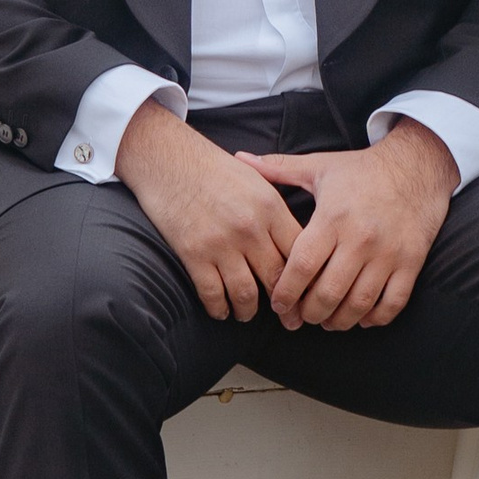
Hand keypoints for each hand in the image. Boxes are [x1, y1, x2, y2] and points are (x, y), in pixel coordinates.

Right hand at [115, 98, 300, 322]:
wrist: (169, 159)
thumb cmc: (214, 168)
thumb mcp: (257, 180)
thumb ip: (277, 211)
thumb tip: (299, 241)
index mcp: (271, 207)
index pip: (300, 252)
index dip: (307, 278)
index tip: (308, 293)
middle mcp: (250, 228)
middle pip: (277, 278)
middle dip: (285, 305)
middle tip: (288, 318)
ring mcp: (222, 243)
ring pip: (246, 293)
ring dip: (249, 310)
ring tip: (248, 313)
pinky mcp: (194, 254)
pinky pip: (212, 294)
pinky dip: (219, 308)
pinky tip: (221, 310)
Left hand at [241, 120, 457, 331]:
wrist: (418, 165)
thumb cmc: (363, 170)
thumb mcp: (319, 166)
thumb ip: (278, 168)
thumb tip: (239, 158)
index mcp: (333, 218)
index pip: (302, 266)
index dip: (286, 292)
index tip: (277, 304)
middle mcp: (361, 238)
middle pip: (328, 293)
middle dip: (309, 313)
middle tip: (301, 317)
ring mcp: (388, 253)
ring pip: (359, 303)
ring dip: (339, 321)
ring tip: (327, 321)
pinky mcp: (411, 262)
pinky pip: (393, 302)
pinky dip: (375, 318)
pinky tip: (362, 317)